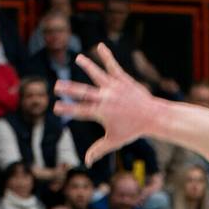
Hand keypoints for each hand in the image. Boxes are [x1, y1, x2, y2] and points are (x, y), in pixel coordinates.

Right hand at [53, 46, 160, 165]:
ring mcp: (114, 88)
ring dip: (88, 66)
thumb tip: (87, 162)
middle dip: (69, 89)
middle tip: (56, 86)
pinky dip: (106, 56)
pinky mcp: (122, 80)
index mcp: (101, 113)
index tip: (55, 107)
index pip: (80, 111)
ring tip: (78, 58)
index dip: (67, 110)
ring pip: (98, 75)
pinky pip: (113, 66)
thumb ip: (98, 150)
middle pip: (84, 93)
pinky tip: (100, 46)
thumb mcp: (114, 141)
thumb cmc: (132, 130)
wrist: (152, 117)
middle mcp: (106, 98)